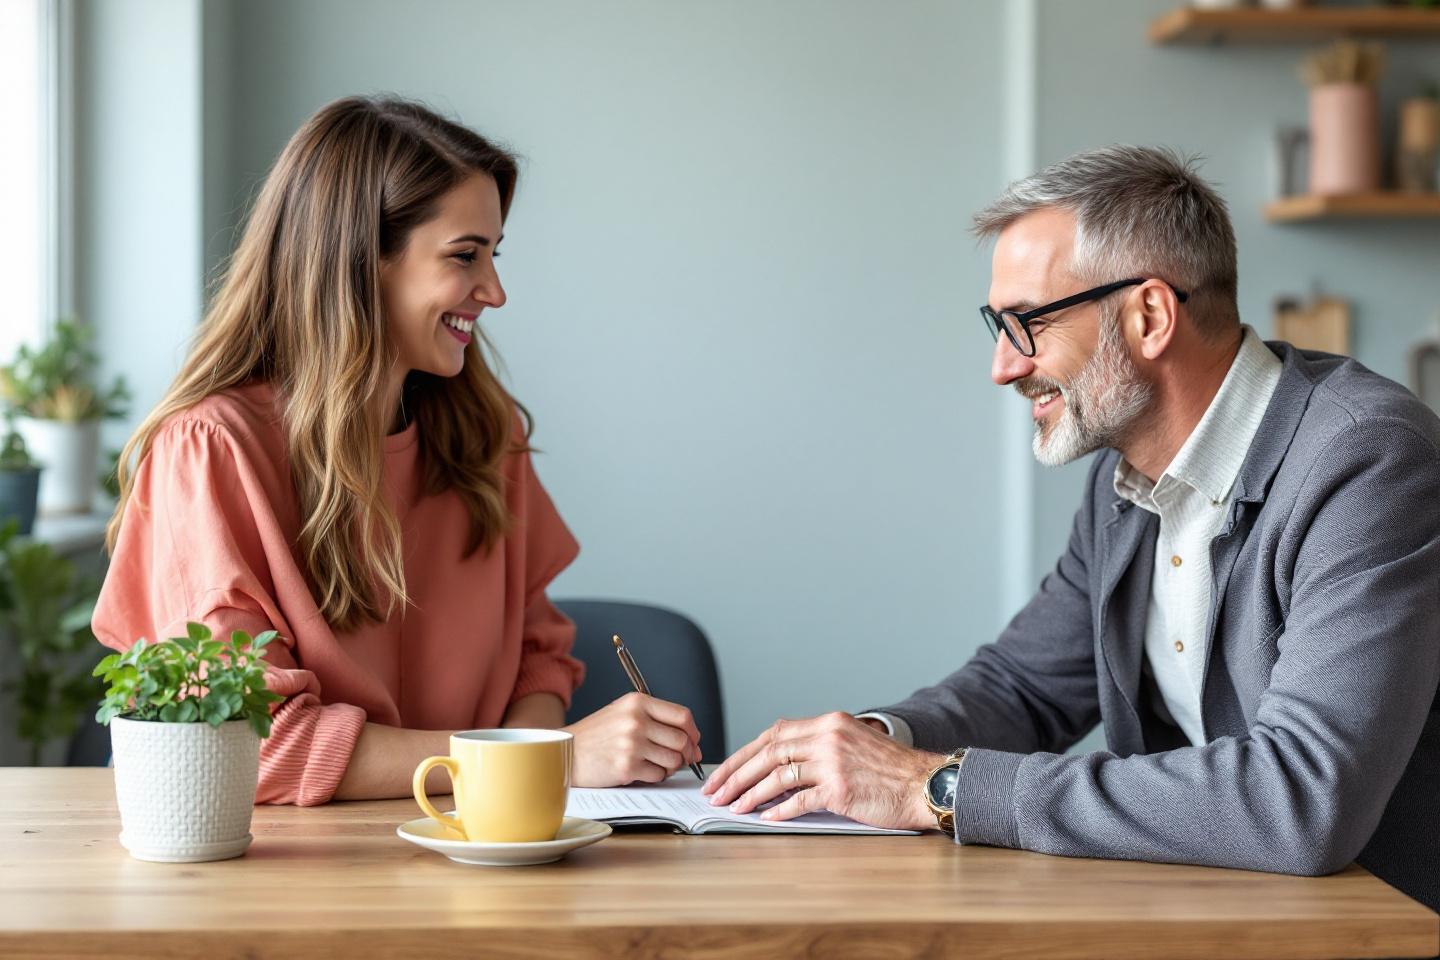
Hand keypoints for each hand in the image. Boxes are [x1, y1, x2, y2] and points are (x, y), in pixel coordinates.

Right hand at [564, 692, 701, 786]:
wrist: (567, 752)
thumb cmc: (597, 734)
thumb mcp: (623, 713)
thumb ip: (656, 720)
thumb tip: (693, 744)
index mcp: (637, 702)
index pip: (682, 716)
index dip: (693, 732)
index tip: (693, 741)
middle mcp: (636, 721)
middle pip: (682, 740)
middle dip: (685, 753)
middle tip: (679, 759)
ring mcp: (631, 744)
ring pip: (673, 760)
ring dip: (670, 767)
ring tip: (656, 764)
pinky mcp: (626, 767)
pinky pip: (658, 775)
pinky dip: (655, 776)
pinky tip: (642, 771)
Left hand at [700, 712, 941, 830]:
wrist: (925, 783)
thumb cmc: (890, 769)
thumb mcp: (853, 742)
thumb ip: (819, 745)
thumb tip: (778, 763)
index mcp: (828, 722)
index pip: (773, 733)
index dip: (744, 753)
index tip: (724, 770)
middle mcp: (828, 737)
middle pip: (769, 752)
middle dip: (737, 774)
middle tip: (716, 791)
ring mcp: (834, 762)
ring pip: (778, 776)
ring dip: (751, 794)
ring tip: (734, 807)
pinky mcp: (840, 789)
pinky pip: (799, 800)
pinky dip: (778, 810)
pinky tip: (765, 818)